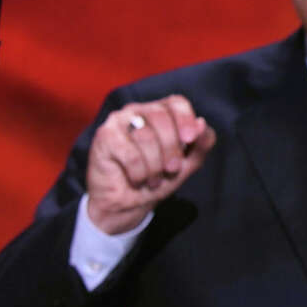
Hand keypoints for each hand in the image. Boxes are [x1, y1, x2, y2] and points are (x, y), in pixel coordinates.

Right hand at [85, 94, 215, 233]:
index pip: (177, 103)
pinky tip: (137, 180)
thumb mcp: (187, 164)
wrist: (128, 203)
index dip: (185, 119)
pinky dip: (139, 172)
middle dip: (171, 148)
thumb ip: (201, 144)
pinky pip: (129, 153)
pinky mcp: (104, 136)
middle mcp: (139, 111)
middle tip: (172, 169)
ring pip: (145, 136)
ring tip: (154, 180)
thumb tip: (202, 124)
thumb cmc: (158, 178)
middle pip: (162, 118)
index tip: (190, 139)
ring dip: (154, 165)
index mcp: (161, 112)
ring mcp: (118, 121)